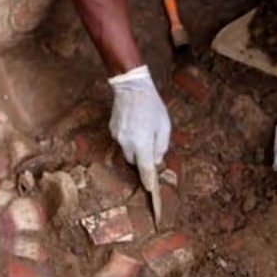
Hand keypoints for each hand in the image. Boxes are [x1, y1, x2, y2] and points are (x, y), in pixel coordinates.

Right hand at [108, 65, 170, 182]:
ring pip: (127, 151)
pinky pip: (122, 140)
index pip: (145, 168)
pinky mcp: (112, 129)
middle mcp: (127, 142)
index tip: (150, 189)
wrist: (131, 87)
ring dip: (136, 147)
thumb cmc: (152, 105)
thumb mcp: (164, 126)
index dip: (148, 180)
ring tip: (143, 130)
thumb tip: (156, 160)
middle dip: (143, 158)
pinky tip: (135, 124)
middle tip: (151, 145)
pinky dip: (129, 137)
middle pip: (135, 161)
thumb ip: (161, 146)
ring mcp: (117, 136)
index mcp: (142, 142)